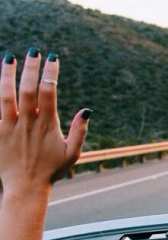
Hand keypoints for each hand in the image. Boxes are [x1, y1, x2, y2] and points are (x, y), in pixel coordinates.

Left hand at [0, 48, 88, 195]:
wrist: (25, 188)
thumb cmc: (51, 171)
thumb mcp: (72, 153)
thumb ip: (79, 131)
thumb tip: (87, 110)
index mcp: (47, 124)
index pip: (49, 91)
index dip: (51, 72)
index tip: (52, 57)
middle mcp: (27, 122)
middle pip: (28, 88)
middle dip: (31, 68)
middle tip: (33, 51)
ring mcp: (9, 127)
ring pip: (5, 95)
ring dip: (6, 74)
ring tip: (7, 57)